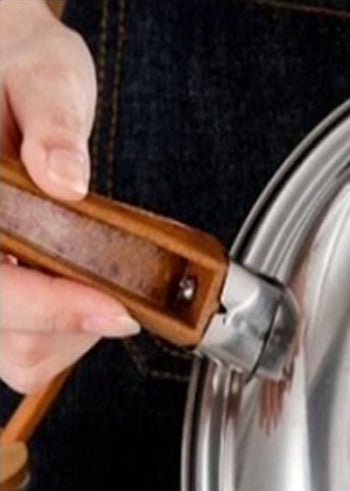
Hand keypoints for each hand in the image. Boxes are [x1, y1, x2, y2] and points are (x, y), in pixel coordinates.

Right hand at [0, 0, 137, 394]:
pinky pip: (25, 342)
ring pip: (17, 352)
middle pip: (8, 341)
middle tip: (119, 295)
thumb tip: (65, 176)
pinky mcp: (3, 286)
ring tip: (100, 284)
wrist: (5, 62)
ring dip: (69, 333)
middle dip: (69, 327)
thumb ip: (51, 118)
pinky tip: (85, 288)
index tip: (117, 309)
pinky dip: (64, 328)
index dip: (49, 307)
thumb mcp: (40, 70)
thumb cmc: (12, 60)